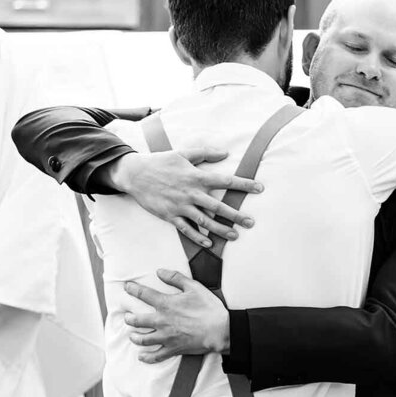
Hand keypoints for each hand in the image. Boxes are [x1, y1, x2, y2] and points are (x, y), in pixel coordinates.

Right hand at [110, 149, 261, 247]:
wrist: (135, 174)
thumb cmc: (161, 162)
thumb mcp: (183, 153)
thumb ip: (205, 153)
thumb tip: (225, 152)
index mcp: (196, 176)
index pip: (225, 180)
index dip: (244, 184)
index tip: (260, 188)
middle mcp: (191, 192)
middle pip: (218, 205)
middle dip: (236, 215)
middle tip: (251, 222)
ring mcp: (180, 206)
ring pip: (204, 220)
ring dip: (220, 229)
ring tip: (235, 235)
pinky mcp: (170, 216)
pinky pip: (186, 229)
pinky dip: (197, 237)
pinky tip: (209, 243)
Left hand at [122, 269, 228, 362]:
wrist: (220, 330)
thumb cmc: (209, 308)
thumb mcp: (194, 287)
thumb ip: (175, 278)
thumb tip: (160, 271)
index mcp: (166, 304)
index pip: (144, 294)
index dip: (133, 289)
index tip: (127, 287)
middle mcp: (162, 321)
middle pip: (137, 320)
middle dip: (129, 318)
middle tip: (127, 317)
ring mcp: (166, 337)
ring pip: (143, 339)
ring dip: (135, 336)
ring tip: (132, 335)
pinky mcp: (173, 349)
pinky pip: (156, 356)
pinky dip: (147, 357)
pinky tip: (141, 356)